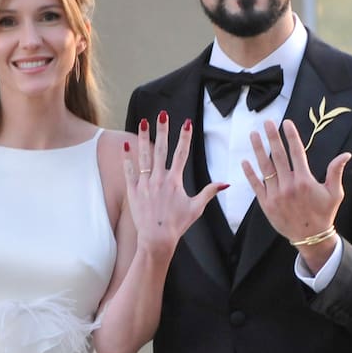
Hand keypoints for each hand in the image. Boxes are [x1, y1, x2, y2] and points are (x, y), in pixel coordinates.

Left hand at [124, 111, 226, 256]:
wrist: (157, 238)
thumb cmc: (177, 224)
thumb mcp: (196, 208)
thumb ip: (209, 192)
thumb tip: (226, 184)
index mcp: (175, 181)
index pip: (182, 154)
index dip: (185, 137)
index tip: (186, 122)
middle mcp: (160, 179)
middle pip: (161, 149)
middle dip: (163, 130)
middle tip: (162, 114)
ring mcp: (145, 183)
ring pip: (144, 156)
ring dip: (144, 138)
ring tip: (144, 122)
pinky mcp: (134, 190)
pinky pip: (129, 171)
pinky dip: (127, 158)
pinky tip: (126, 144)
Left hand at [241, 119, 350, 268]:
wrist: (311, 237)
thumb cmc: (324, 213)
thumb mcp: (335, 193)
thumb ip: (336, 172)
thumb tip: (346, 154)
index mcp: (304, 180)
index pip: (296, 152)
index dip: (291, 136)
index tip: (286, 123)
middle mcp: (288, 185)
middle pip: (278, 156)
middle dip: (272, 137)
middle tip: (267, 122)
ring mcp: (275, 194)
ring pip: (265, 167)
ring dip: (258, 149)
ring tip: (253, 135)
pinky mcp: (266, 204)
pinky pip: (256, 185)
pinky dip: (250, 173)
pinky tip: (245, 161)